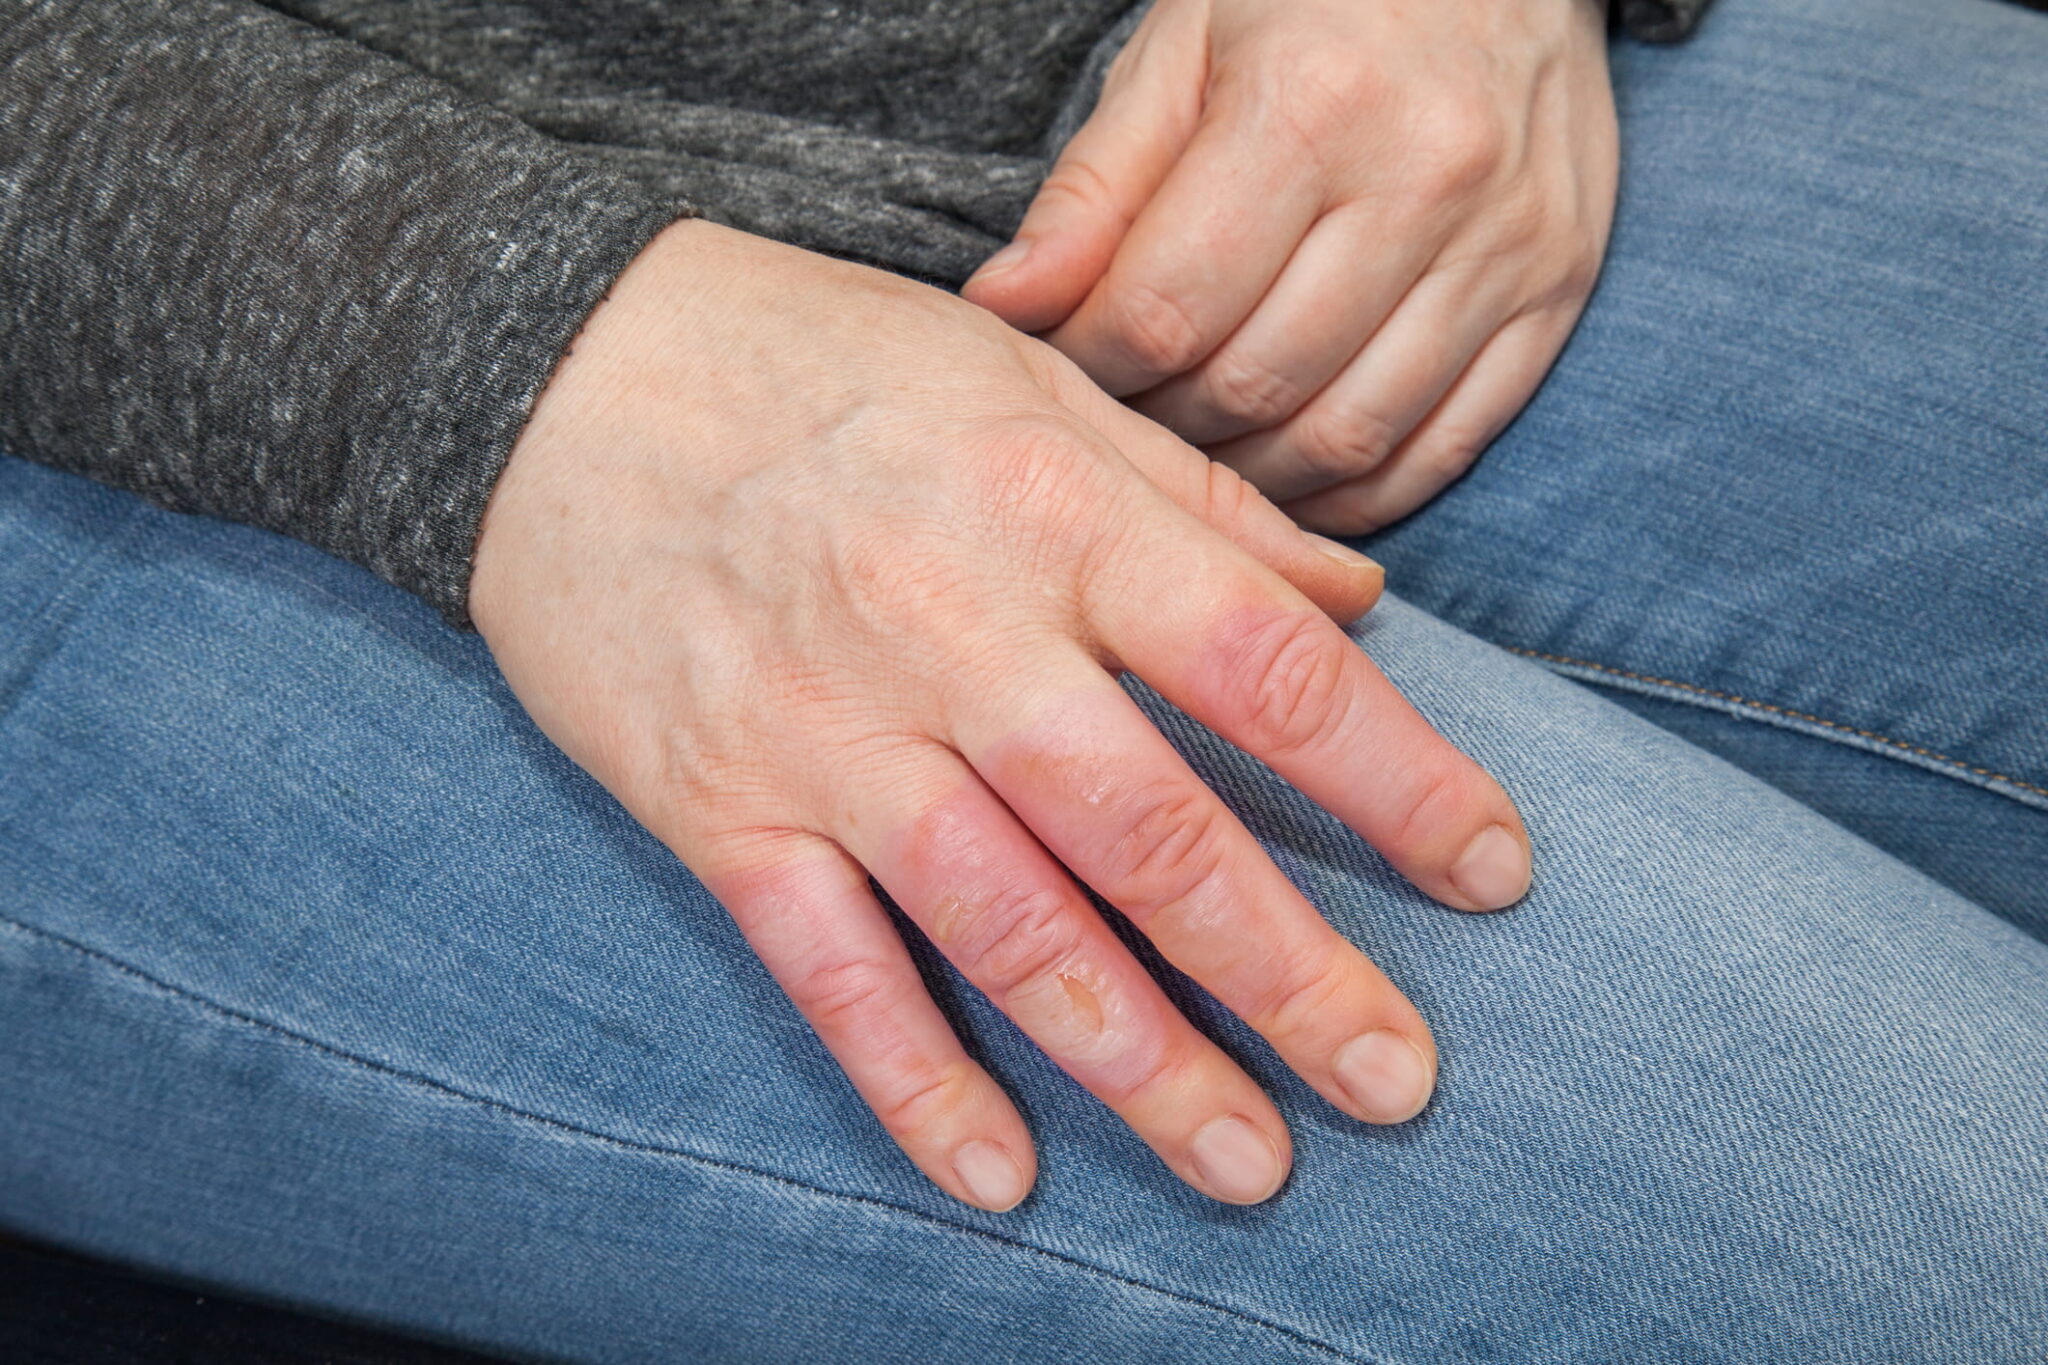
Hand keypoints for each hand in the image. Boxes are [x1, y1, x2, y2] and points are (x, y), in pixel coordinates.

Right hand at [471, 220, 1531, 1212]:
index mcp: (1053, 511)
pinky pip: (825, 967)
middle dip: (1286, 971)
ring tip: (1248, 1163)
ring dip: (1134, 1059)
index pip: (1264, 663)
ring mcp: (829, 732)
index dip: (1396, 777)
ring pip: (1006, 924)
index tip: (1495, 872)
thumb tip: (1358, 593)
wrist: (561, 371)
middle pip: (1150, 830)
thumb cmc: (823, 364)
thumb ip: (1199, 501)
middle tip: (1398, 1085)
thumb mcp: (1028, 382)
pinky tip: (999, 1181)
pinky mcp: (720, 804)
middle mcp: (952, 631)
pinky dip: (910, 1081)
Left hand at [964, 0, 1616, 533]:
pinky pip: (1444, 446)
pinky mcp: (1556, 296)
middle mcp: (1423, 178)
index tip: (1068, 362)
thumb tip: (1003, 307)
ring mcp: (1505, 246)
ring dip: (1254, 479)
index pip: (1166, 306)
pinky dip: (1356, 492)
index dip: (1093, 363)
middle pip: (1253, 383)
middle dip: (1165, 426)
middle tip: (1128, 414)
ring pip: (1349, 434)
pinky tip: (1296, 479)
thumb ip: (1094, 187)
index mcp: (1312, 100)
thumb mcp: (1184, 47)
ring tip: (1201, 451)